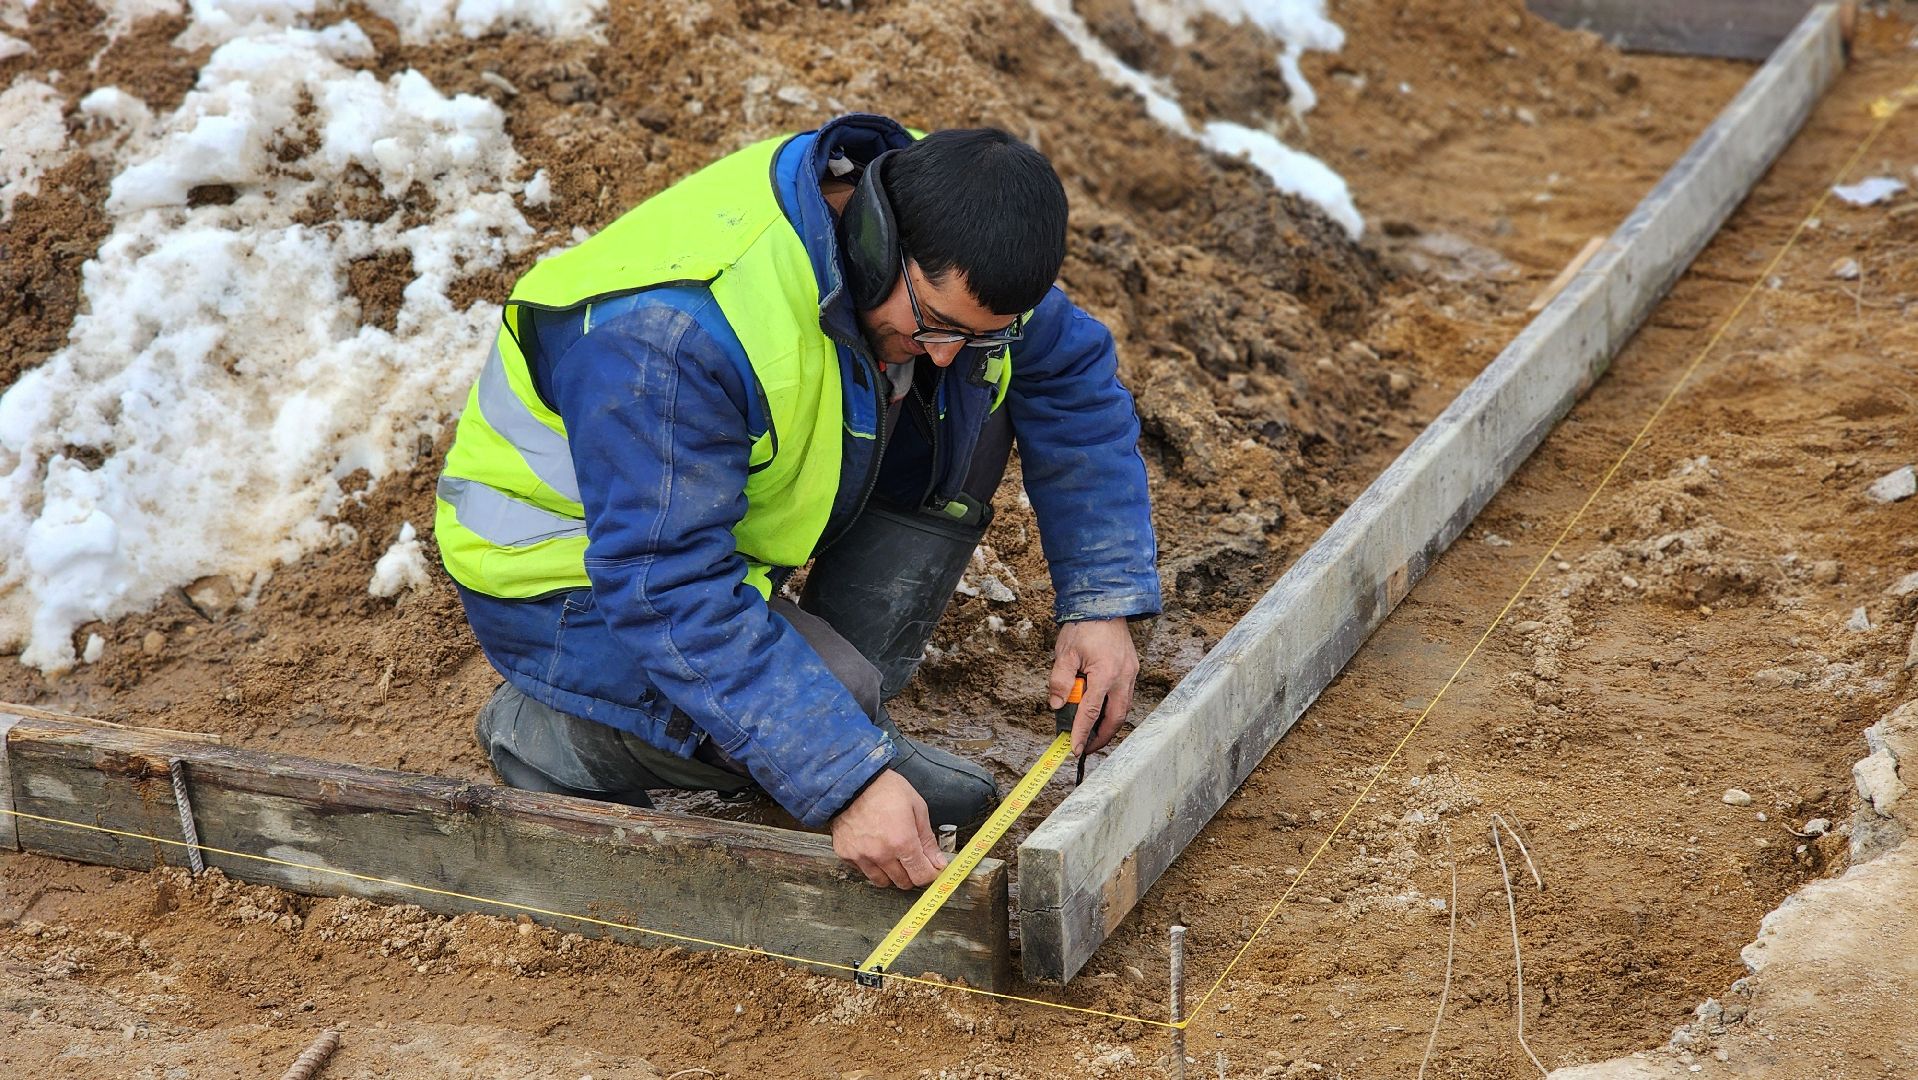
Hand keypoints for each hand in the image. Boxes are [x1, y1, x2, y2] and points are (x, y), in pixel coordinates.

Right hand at [829, 769, 948, 888]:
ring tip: (892, 853)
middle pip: (903, 882)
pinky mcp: (846, 855)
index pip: (921, 876)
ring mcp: (862, 856)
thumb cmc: (885, 789)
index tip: (931, 868)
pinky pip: (864, 871)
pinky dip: (872, 865)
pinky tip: (874, 848)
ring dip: (892, 873)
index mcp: (903, 842)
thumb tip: (938, 862)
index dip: (930, 874)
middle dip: (912, 873)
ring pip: (883, 881)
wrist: (852, 781)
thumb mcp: (916, 808)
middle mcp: (881, 854)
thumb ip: (928, 840)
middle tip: (912, 857)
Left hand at [1049, 618, 1139, 754]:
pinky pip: (1124, 696)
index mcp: (1106, 673)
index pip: (1091, 712)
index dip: (1082, 733)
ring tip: (1091, 733)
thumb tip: (1058, 705)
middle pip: (1116, 717)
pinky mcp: (1132, 670)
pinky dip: (1113, 709)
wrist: (1104, 604)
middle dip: (1101, 736)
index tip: (1074, 748)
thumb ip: (1060, 681)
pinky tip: (1100, 712)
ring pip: (1123, 709)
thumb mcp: (1064, 654)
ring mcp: (1131, 673)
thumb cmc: (1084, 626)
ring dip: (1108, 724)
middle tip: (1085, 747)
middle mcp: (1123, 677)